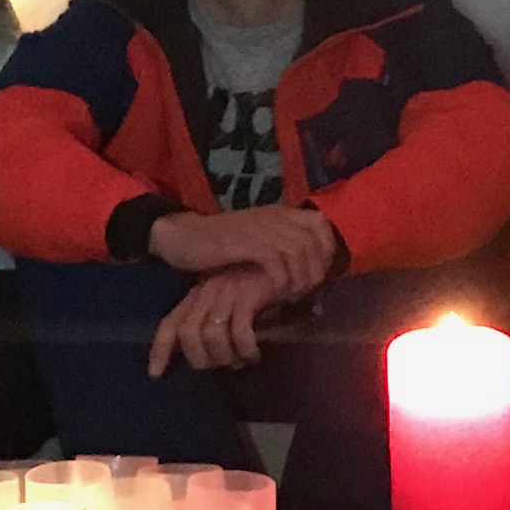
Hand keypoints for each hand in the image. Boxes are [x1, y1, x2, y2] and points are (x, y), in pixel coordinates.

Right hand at [147, 204, 341, 300]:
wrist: (182, 237)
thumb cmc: (220, 245)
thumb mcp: (255, 240)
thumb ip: (279, 248)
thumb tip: (307, 270)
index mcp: (278, 213)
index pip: (320, 224)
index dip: (327, 250)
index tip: (321, 275)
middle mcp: (273, 216)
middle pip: (313, 242)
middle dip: (315, 272)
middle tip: (306, 293)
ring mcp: (259, 228)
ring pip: (299, 252)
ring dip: (300, 278)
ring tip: (292, 296)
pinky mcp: (244, 242)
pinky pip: (276, 261)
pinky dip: (282, 280)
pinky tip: (276, 293)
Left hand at [150, 267, 285, 376]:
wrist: (286, 261)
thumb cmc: (258, 286)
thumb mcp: (229, 302)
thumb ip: (214, 323)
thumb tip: (209, 358)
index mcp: (197, 295)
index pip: (169, 323)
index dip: (160, 350)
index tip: (156, 373)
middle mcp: (207, 292)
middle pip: (188, 333)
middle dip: (200, 358)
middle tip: (219, 365)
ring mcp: (227, 292)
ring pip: (211, 334)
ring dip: (224, 355)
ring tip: (239, 360)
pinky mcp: (248, 295)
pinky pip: (239, 331)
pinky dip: (245, 349)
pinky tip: (253, 354)